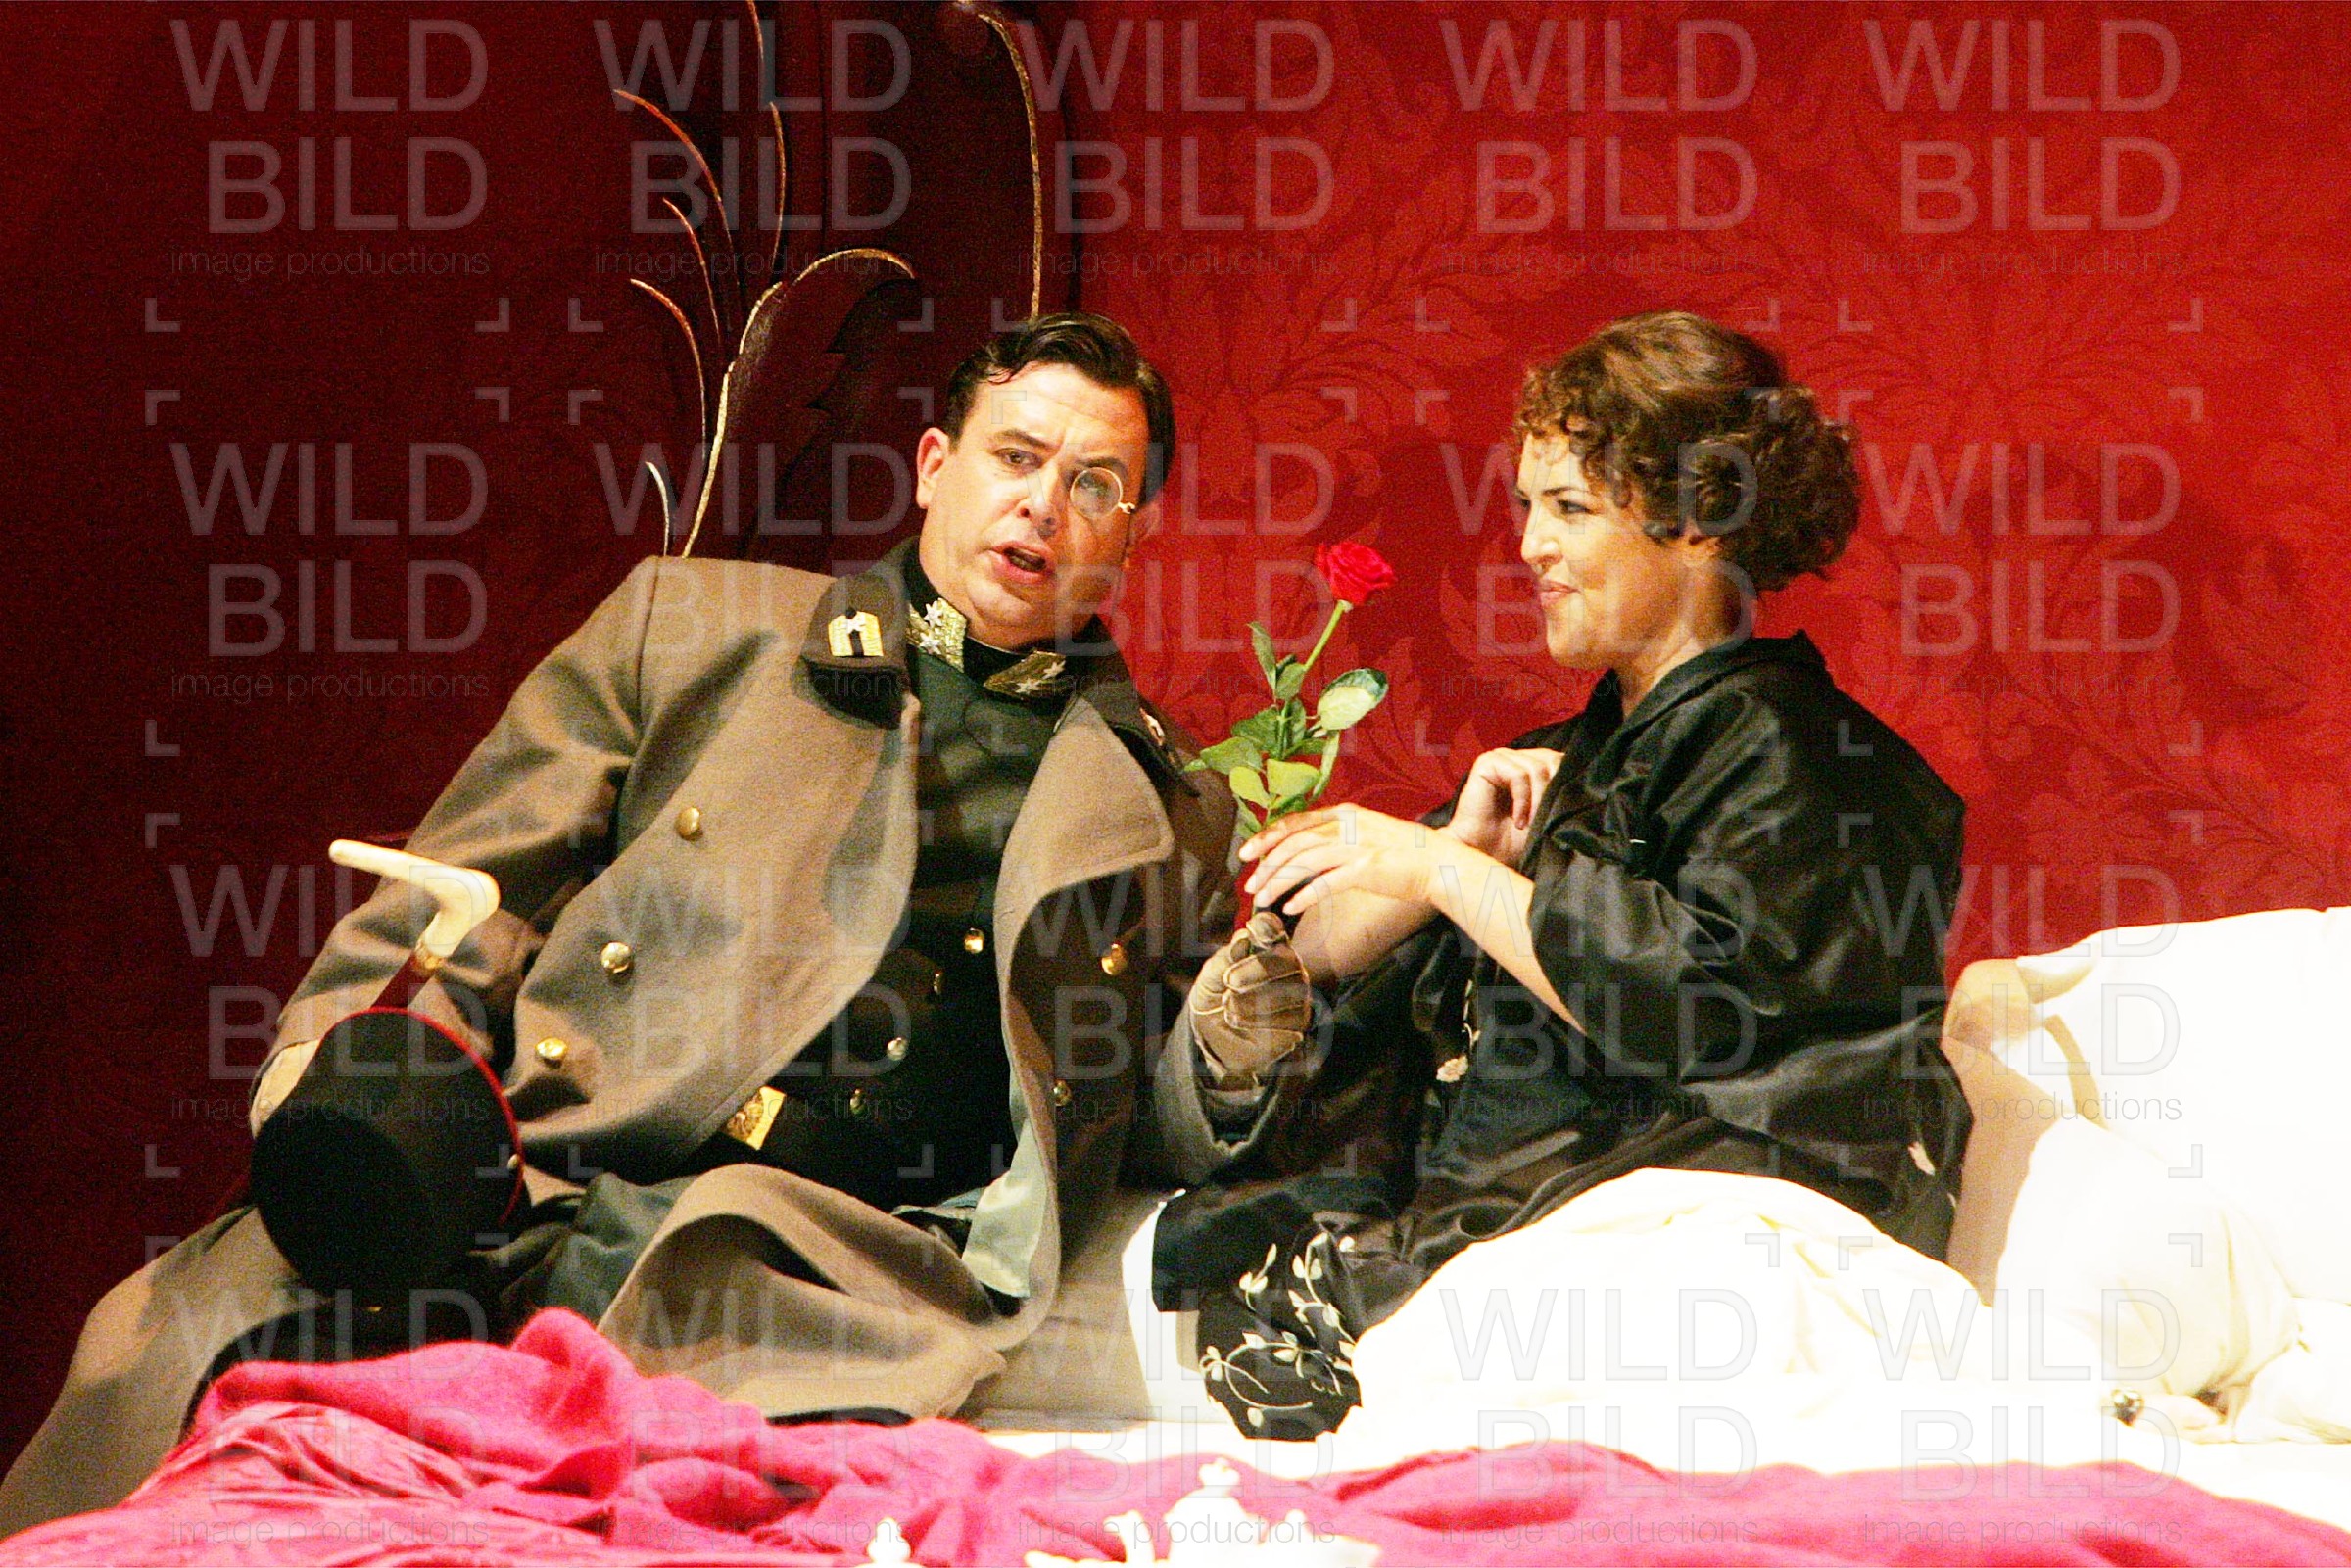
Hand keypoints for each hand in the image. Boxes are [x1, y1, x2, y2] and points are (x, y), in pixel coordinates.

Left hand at [1189, 911, 1311, 1087]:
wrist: (1215, 1042)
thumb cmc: (1214, 1003)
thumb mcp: (1208, 982)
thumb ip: (1222, 961)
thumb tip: (1243, 939)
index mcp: (1263, 949)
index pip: (1272, 929)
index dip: (1268, 926)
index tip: (1254, 928)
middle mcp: (1286, 968)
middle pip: (1286, 959)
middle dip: (1258, 968)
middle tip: (1230, 981)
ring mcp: (1296, 994)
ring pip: (1288, 990)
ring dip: (1253, 998)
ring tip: (1228, 1006)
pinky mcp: (1297, 1022)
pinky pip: (1288, 1018)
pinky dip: (1258, 1020)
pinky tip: (1237, 1020)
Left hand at [1240, 804, 1454, 917]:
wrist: (1441, 862)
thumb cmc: (1404, 852)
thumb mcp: (1368, 832)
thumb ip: (1339, 837)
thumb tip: (1310, 849)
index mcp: (1346, 814)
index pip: (1297, 822)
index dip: (1267, 836)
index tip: (1247, 853)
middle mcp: (1348, 826)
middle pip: (1294, 842)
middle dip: (1266, 864)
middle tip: (1249, 885)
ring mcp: (1356, 847)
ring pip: (1303, 863)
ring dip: (1279, 882)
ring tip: (1263, 900)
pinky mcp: (1365, 870)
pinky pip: (1325, 884)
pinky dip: (1304, 896)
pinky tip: (1290, 908)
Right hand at [1441, 747, 1564, 865]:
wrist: (1483, 855)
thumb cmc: (1515, 841)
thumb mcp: (1547, 815)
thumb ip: (1561, 794)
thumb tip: (1587, 781)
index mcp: (1534, 765)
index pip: (1562, 760)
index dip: (1566, 784)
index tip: (1561, 815)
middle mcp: (1518, 757)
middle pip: (1553, 760)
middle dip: (1552, 793)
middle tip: (1543, 821)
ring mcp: (1502, 757)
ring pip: (1538, 768)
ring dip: (1538, 801)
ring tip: (1529, 825)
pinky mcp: (1487, 762)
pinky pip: (1519, 775)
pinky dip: (1523, 801)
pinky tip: (1518, 821)